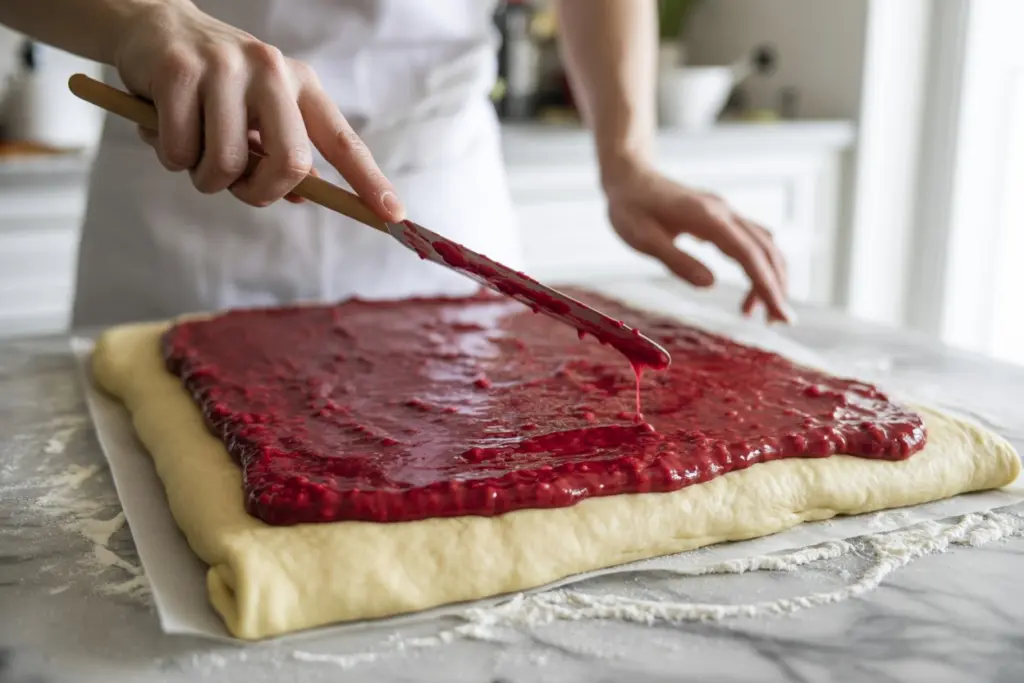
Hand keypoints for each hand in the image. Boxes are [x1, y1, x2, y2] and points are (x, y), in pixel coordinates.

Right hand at [114, 0, 402, 216]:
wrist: (152, 26)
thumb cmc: (213, 84)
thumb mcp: (257, 113)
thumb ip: (280, 152)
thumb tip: (300, 197)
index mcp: (300, 85)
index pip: (343, 142)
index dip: (370, 182)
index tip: (395, 216)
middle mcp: (271, 71)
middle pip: (290, 164)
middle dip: (260, 192)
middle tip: (235, 186)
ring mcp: (225, 68)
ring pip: (227, 165)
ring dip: (205, 178)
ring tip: (192, 151)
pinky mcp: (178, 71)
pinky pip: (181, 151)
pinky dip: (171, 158)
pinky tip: (164, 128)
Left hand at [602, 159, 793, 322]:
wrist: (629, 177)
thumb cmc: (630, 208)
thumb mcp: (643, 239)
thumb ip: (676, 260)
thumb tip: (710, 285)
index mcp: (708, 218)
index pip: (750, 256)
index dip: (768, 287)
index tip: (781, 315)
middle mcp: (725, 213)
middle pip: (766, 251)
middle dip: (777, 287)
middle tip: (779, 322)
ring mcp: (725, 213)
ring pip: (764, 246)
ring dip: (770, 277)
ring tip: (759, 313)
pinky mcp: (721, 217)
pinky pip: (751, 242)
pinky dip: (758, 266)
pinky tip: (748, 288)